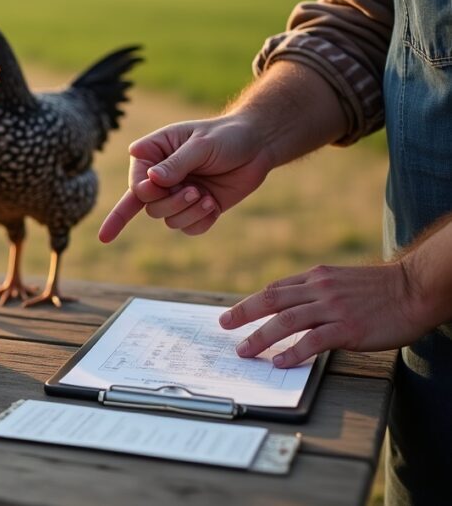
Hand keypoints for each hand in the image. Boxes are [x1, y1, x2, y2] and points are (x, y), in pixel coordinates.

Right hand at [98, 115, 275, 241]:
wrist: (258, 146)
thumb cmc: (227, 136)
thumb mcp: (201, 145)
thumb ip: (176, 163)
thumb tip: (151, 179)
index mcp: (154, 154)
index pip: (136, 182)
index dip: (146, 190)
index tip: (160, 187)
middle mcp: (161, 177)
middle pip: (149, 205)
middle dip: (171, 203)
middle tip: (194, 191)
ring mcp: (178, 194)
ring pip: (168, 219)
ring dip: (188, 212)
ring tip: (207, 197)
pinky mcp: (196, 208)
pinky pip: (187, 228)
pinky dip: (200, 221)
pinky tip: (213, 205)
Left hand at [219, 262, 429, 367]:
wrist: (416, 288)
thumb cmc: (382, 289)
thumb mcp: (342, 280)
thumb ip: (318, 290)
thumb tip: (294, 306)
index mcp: (317, 277)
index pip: (275, 289)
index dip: (251, 302)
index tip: (234, 313)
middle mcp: (320, 289)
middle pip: (272, 300)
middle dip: (243, 314)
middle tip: (224, 326)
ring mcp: (333, 308)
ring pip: (286, 321)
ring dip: (261, 337)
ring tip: (244, 351)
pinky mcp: (348, 328)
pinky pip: (313, 341)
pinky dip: (293, 352)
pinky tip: (280, 362)